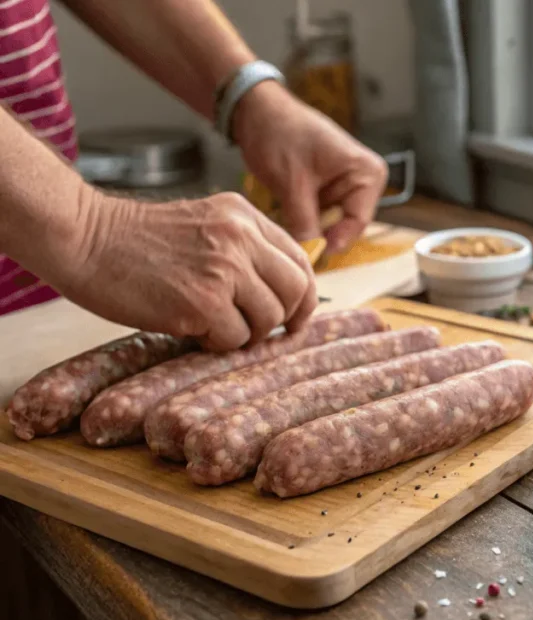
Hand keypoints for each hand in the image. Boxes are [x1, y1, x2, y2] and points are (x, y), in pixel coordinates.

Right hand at [61, 189, 317, 350]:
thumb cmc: (135, 241)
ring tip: (211, 325)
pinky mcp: (203, 302)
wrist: (83, 237)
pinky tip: (190, 329)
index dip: (303, 295)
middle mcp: (241, 238)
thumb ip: (244, 250)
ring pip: (268, 320)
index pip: (300, 260)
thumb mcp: (204, 226)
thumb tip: (281, 295)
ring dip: (244, 334)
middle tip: (259, 331)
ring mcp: (224, 269)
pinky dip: (216, 344)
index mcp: (244, 216)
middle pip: (296, 291)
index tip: (295, 317)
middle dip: (284, 319)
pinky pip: (234, 339)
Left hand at [233, 81, 388, 252]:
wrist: (256, 111)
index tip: (310, 253)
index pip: (358, 222)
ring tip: (286, 218)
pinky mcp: (329, 189)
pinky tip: (287, 211)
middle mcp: (363, 180)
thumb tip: (309, 254)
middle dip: (320, 233)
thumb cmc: (279, 133)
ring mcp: (346, 185)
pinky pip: (321, 215)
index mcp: (366, 173)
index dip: (334, 240)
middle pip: (347, 225)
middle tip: (293, 241)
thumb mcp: (292, 182)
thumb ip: (304, 222)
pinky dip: (304, 218)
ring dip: (309, 226)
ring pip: (331, 223)